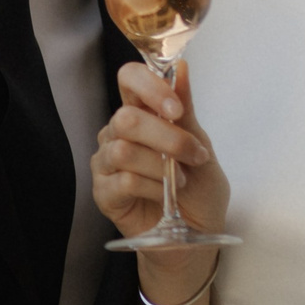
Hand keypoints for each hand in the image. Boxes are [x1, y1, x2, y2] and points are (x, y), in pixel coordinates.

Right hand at [92, 60, 229, 289]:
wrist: (195, 236)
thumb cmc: (198, 189)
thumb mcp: (201, 146)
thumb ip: (186, 111)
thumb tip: (182, 68)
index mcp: (141, 113)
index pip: (128, 78)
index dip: (149, 86)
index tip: (176, 108)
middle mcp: (117, 133)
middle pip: (126, 118)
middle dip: (166, 137)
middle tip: (194, 155)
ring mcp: (107, 163)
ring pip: (124, 150)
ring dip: (162, 167)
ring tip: (181, 181)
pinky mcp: (104, 193)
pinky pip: (123, 181)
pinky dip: (151, 188)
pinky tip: (163, 198)